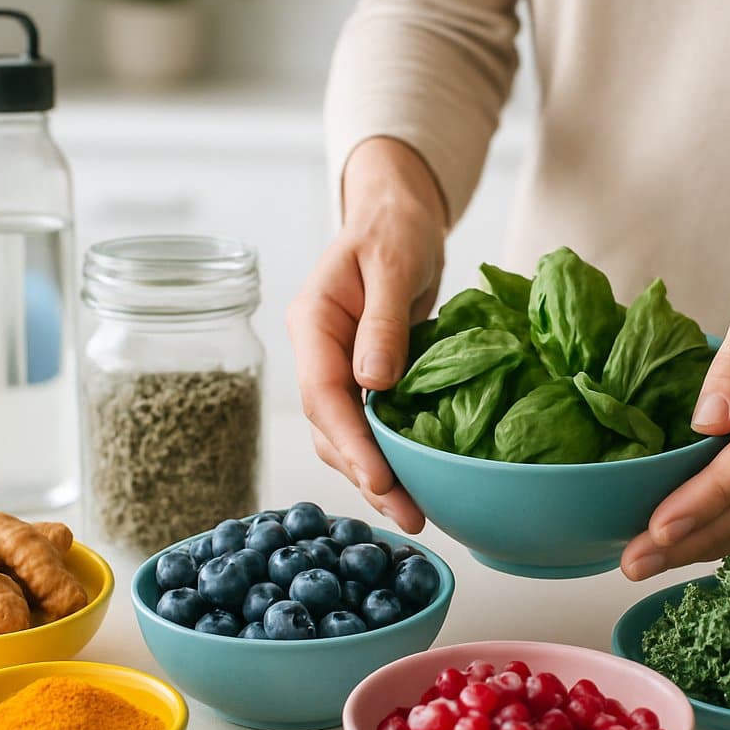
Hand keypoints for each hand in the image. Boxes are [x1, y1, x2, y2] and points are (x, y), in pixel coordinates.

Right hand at [288, 138, 447, 531]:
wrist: (399, 215)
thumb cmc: (394, 227)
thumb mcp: (392, 261)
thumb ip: (382, 320)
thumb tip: (372, 382)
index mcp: (312, 322)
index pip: (322, 394)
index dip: (350, 442)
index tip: (380, 479)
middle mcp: (318, 352)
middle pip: (331, 428)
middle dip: (366, 475)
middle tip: (410, 515)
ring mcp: (338, 367)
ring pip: (347, 435)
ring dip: (377, 476)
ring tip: (416, 514)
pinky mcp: (364, 378)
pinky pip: (370, 425)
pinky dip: (389, 456)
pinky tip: (416, 484)